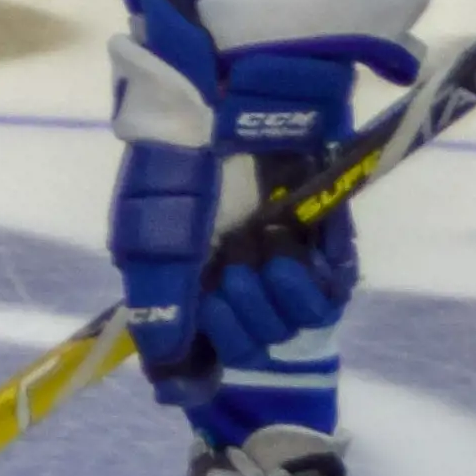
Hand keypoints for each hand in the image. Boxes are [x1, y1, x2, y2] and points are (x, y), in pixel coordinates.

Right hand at [106, 0, 376, 404]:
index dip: (206, 350)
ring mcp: (282, 258)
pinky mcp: (325, 245)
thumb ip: (159, 308)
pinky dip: (304, 289)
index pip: (205, 344)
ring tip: (257, 256)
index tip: (203, 337)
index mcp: (189, 269)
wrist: (241, 97)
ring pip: (284, 330)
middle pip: (246, 345)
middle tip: (227, 275)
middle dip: (237, 321)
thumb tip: (168, 377)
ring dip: (269, 302)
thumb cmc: (183, 157)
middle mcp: (236, 269)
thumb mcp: (150, 236)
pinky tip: (287, 260)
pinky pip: (323, 301)